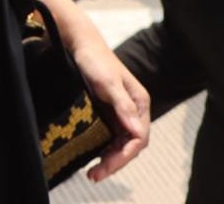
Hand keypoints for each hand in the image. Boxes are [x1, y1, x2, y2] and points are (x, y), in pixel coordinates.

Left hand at [70, 40, 150, 182]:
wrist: (83, 48)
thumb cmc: (97, 62)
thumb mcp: (108, 84)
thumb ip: (123, 106)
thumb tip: (137, 131)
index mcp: (140, 102)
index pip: (139, 137)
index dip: (124, 156)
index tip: (106, 166)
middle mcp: (134, 110)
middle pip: (131, 145)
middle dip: (116, 162)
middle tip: (94, 175)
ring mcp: (123, 113)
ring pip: (122, 144)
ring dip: (110, 160)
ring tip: (92, 172)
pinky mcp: (111, 114)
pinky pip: (112, 139)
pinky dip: (105, 151)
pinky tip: (94, 158)